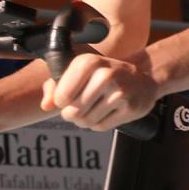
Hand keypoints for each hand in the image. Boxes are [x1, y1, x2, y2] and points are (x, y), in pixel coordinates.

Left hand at [43, 52, 157, 130]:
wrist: (142, 78)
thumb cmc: (102, 75)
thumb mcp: (77, 72)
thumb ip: (54, 86)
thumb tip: (46, 105)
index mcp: (88, 62)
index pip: (62, 96)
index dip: (61, 102)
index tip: (68, 97)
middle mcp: (105, 75)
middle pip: (73, 112)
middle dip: (72, 114)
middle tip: (80, 106)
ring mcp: (119, 92)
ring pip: (86, 122)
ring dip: (84, 120)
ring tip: (93, 109)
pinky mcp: (130, 108)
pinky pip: (101, 127)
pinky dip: (98, 124)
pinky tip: (106, 112)